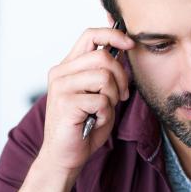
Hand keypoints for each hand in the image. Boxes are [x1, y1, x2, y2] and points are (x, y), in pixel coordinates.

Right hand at [39, 27, 134, 173]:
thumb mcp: (99, 95)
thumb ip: (106, 74)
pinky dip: (105, 114)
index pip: (90, 35)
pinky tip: (94, 122)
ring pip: (104, 76)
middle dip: (121, 76)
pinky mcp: (65, 103)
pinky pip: (101, 100)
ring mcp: (60, 87)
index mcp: (67, 67)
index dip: (113, 34)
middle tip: (121, 96)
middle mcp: (60, 73)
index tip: (130, 44)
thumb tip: (124, 49)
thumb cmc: (83, 128)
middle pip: (103, 56)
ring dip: (112, 97)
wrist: (64, 157)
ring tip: (103, 112)